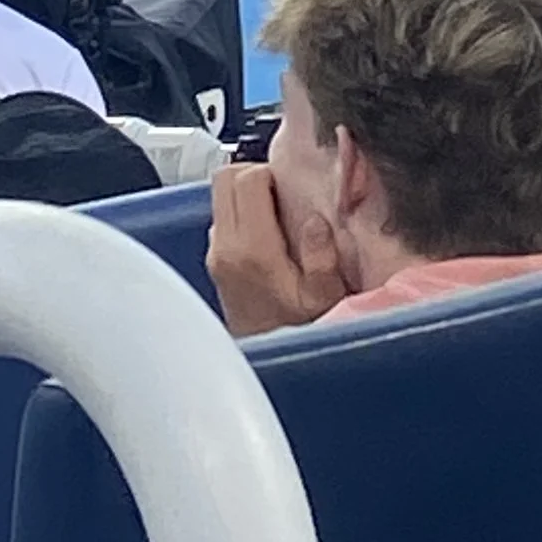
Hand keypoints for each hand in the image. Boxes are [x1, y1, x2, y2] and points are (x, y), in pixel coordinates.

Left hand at [208, 159, 350, 337]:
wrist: (271, 368)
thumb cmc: (301, 334)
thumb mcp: (326, 298)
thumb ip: (322, 257)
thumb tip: (315, 220)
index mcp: (252, 250)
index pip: (246, 179)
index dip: (272, 173)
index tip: (293, 189)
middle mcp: (225, 249)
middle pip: (224, 178)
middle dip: (254, 175)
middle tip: (283, 193)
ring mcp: (216, 257)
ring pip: (220, 198)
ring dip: (247, 196)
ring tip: (279, 216)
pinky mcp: (215, 265)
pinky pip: (223, 220)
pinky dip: (242, 216)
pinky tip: (269, 236)